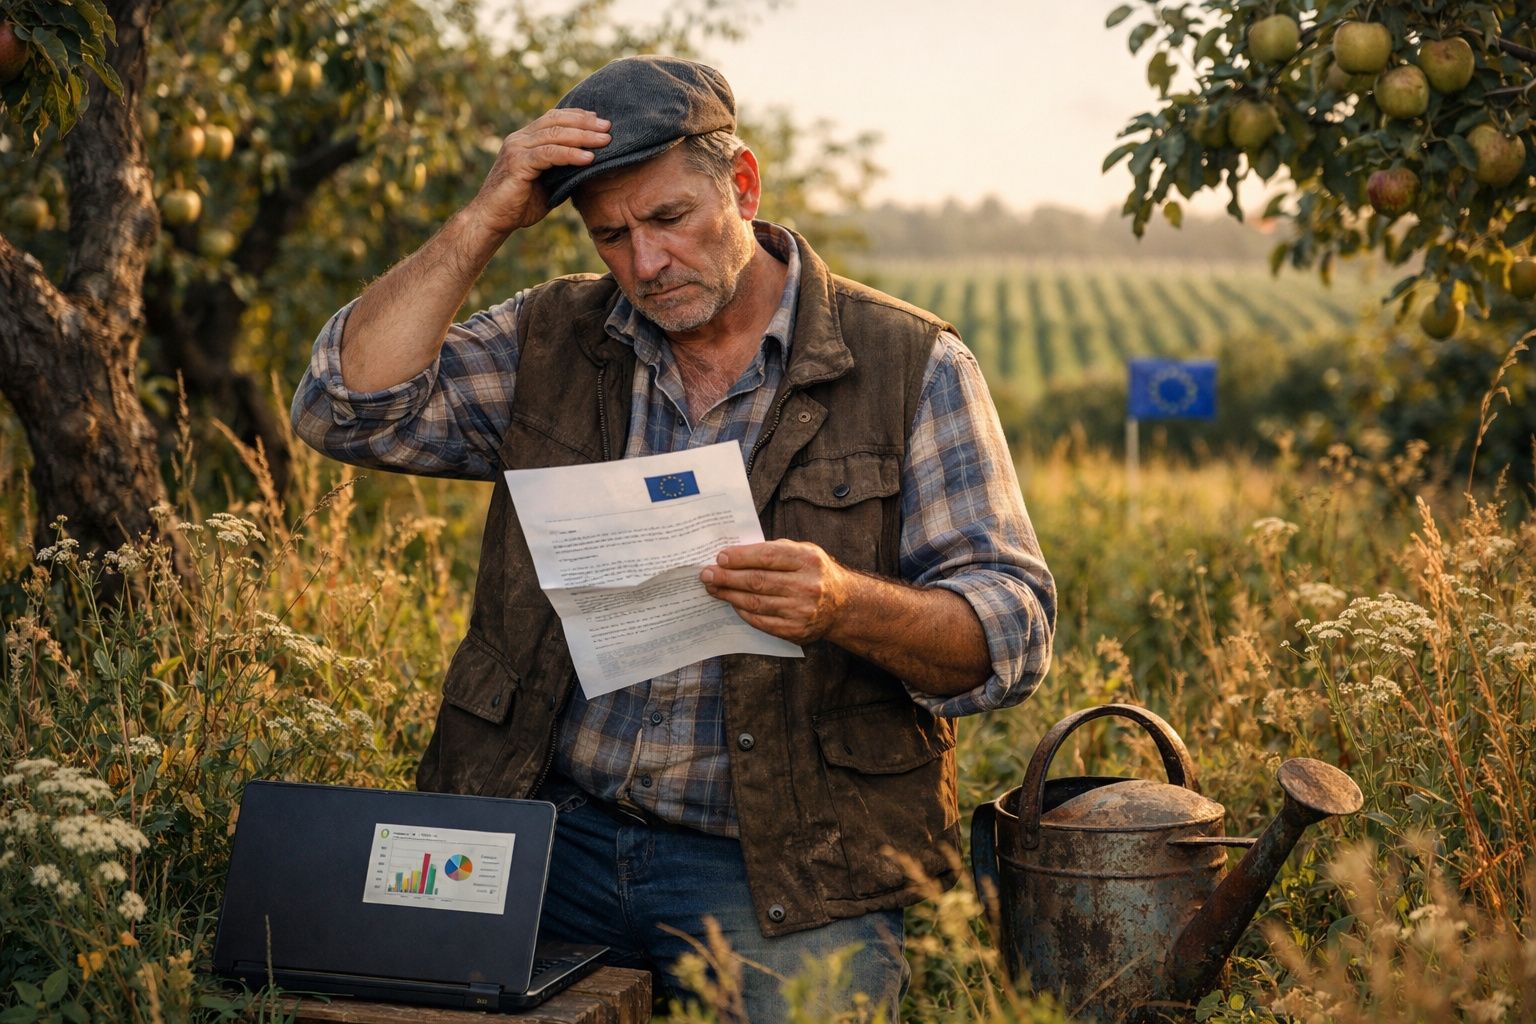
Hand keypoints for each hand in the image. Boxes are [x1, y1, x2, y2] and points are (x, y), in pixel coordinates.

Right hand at [465, 108, 610, 236]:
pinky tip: (588, 158)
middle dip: (585, 123)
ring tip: (605, 141)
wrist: (492, 219)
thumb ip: (561, 170)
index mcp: (525, 140)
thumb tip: (589, 165)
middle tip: (609, 127)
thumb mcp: (546, 183)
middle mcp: (519, 139)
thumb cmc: (519, 204)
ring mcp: (517, 149)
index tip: (599, 120)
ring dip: (583, 137)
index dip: (577, 116)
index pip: (553, 118)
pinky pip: (549, 154)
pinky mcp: (518, 163)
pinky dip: (570, 154)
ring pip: (555, 135)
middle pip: (557, 122)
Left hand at [699, 540, 852, 644]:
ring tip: (714, 588)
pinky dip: (743, 611)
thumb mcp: (803, 551)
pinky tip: (732, 603)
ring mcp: (802, 610)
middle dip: (727, 577)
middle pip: (757, 581)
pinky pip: (761, 621)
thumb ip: (774, 551)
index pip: (767, 557)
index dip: (740, 557)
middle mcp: (807, 585)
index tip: (720, 557)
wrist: (843, 605)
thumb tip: (734, 555)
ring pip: (755, 602)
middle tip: (706, 574)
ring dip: (729, 595)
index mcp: (808, 559)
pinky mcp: (796, 630)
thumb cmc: (815, 572)